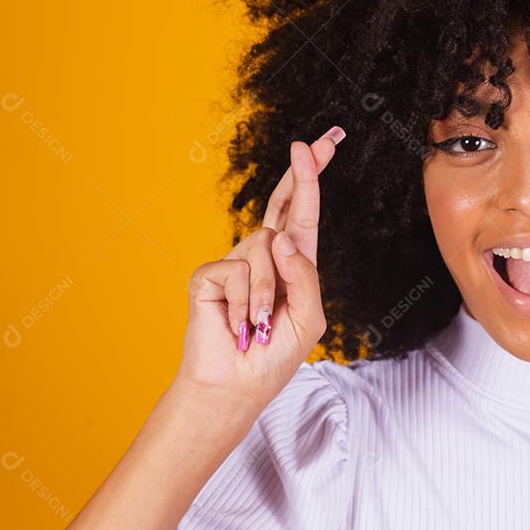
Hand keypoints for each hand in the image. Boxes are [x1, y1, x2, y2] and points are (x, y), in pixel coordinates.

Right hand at [173, 126, 345, 419]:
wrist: (235, 387)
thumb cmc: (273, 355)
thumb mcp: (308, 317)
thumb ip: (304, 276)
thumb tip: (281, 236)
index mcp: (292, 264)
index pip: (302, 215)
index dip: (309, 180)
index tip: (321, 145)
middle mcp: (264, 257)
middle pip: (281, 206)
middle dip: (301, 174)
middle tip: (310, 143)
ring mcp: (234, 263)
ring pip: (264, 248)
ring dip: (266, 293)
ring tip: (257, 324)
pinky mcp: (208, 275)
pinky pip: (236, 271)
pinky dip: (243, 303)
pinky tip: (237, 326)